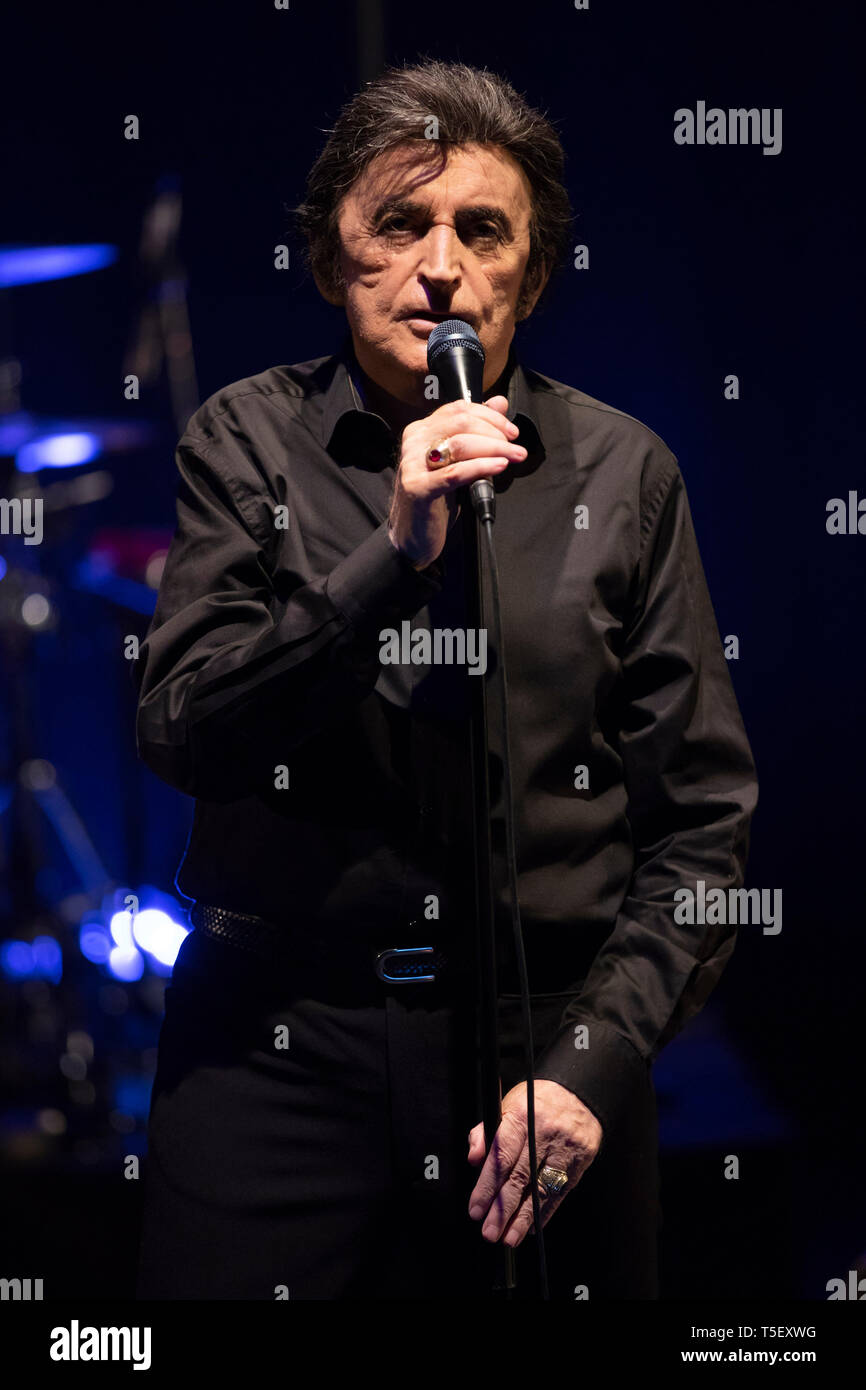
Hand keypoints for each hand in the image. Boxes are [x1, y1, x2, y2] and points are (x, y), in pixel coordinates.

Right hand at [388, 396, 526, 568]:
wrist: (414, 536)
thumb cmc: (436, 499)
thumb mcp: (459, 461)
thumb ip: (477, 430)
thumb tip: (499, 402)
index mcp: (421, 430)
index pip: (458, 410)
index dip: (490, 416)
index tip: (511, 431)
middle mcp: (414, 442)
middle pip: (461, 423)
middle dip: (495, 432)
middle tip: (515, 446)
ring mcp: (413, 465)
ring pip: (460, 444)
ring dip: (494, 448)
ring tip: (514, 456)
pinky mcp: (418, 488)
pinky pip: (455, 473)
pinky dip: (481, 467)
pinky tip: (499, 466)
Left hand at [467, 1080, 602, 1247]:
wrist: (579, 1093)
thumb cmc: (537, 1101)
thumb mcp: (508, 1105)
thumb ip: (487, 1132)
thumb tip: (474, 1158)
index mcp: (522, 1116)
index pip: (501, 1157)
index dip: (487, 1186)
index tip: (476, 1208)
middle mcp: (543, 1133)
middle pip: (520, 1178)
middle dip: (503, 1209)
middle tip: (489, 1232)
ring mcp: (564, 1149)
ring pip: (541, 1190)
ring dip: (523, 1218)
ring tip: (508, 1237)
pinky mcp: (580, 1162)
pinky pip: (560, 1192)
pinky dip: (545, 1213)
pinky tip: (532, 1227)